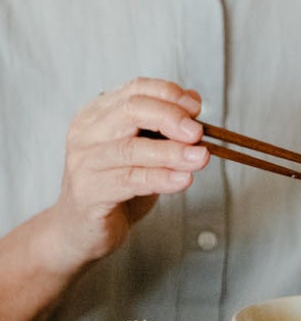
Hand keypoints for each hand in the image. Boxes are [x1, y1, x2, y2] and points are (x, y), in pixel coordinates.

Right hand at [44, 79, 207, 272]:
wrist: (80, 231)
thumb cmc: (115, 184)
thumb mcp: (142, 148)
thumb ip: (163, 125)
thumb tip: (194, 101)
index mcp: (97, 113)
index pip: (136, 89)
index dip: (170, 94)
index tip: (197, 108)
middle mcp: (86, 133)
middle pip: (132, 110)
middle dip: (171, 118)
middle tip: (198, 133)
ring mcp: (83, 163)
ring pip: (132, 148)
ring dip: (172, 152)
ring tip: (200, 158)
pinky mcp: (87, 193)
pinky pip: (129, 180)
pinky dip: (161, 178)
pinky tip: (183, 179)